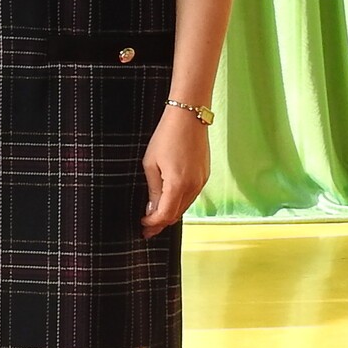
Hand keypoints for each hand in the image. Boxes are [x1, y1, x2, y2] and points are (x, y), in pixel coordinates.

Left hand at [140, 105, 210, 236]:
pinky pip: (191, 196)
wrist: (188, 117)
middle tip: (147, 229)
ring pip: (185, 206)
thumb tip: (152, 210)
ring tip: (156, 218)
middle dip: (161, 223)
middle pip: (176, 214)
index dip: (153, 223)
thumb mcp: (151, 164)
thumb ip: (153, 190)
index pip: (165, 215)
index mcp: (178, 185)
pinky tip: (170, 202)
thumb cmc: (166, 137)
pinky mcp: (205, 176)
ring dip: (171, 214)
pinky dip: (180, 203)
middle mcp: (193, 187)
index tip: (142, 226)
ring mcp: (201, 182)